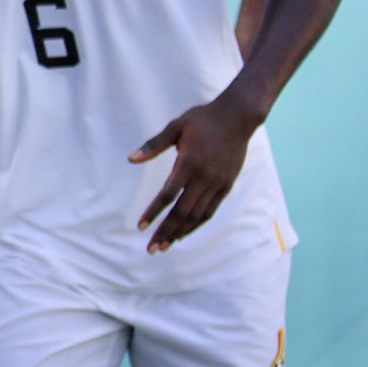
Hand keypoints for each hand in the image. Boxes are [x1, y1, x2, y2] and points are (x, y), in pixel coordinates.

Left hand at [131, 90, 260, 253]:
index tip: (140, 227)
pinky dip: (196, 225)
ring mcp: (217, 183)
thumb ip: (154, 145)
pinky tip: (184, 233)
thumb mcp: (176, 127)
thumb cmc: (202, 119)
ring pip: (197, 216)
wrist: (237, 117)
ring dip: (180, 233)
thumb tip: (130, 159)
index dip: (153, 212)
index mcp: (189, 163)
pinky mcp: (226, 186)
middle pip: (182, 212)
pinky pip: (210, 211)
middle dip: (165, 232)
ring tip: (165, 246)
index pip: (168, 195)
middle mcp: (204, 177)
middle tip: (151, 249)